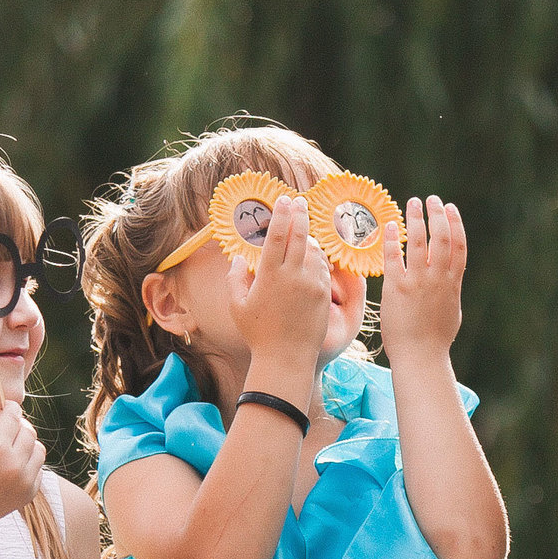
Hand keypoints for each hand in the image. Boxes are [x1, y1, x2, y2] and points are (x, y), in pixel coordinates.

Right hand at [0, 402, 45, 528]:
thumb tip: (5, 418)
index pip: (13, 417)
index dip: (10, 408)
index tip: (7, 407)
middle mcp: (15, 463)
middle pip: (29, 431)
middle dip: (19, 425)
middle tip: (8, 428)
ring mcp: (25, 479)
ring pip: (39, 449)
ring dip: (27, 444)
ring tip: (12, 448)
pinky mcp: (30, 492)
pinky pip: (38, 468)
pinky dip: (28, 463)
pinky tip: (12, 466)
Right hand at [230, 195, 332, 369]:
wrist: (286, 358)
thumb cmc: (258, 334)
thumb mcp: (237, 306)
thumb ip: (234, 279)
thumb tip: (238, 258)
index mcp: (269, 276)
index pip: (276, 237)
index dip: (280, 215)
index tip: (283, 199)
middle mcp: (292, 276)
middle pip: (299, 236)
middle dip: (299, 215)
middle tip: (300, 202)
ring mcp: (311, 285)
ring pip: (313, 251)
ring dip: (309, 238)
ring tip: (304, 230)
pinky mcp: (323, 294)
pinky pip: (322, 268)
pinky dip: (317, 258)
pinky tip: (312, 255)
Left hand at [377, 195, 465, 364]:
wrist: (420, 356)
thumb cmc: (435, 338)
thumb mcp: (451, 309)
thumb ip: (450, 288)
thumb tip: (450, 276)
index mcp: (453, 282)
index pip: (459, 245)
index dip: (455, 223)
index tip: (450, 208)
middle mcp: (437, 278)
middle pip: (441, 237)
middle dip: (437, 214)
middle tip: (430, 200)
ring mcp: (417, 282)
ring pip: (419, 242)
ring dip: (416, 218)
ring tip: (411, 203)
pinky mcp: (396, 288)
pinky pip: (394, 258)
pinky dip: (392, 239)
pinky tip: (388, 226)